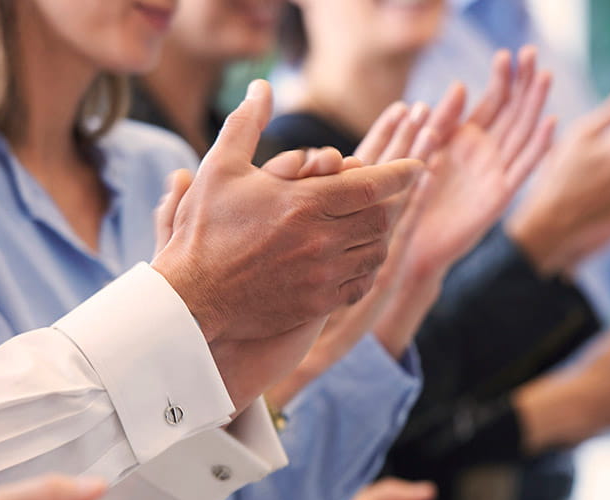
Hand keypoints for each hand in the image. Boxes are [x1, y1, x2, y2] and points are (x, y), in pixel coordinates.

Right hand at [154, 147, 393, 409]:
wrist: (191, 296)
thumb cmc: (203, 228)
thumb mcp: (220, 167)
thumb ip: (247, 123)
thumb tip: (261, 86)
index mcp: (305, 201)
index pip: (372, 183)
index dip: (401, 174)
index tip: (419, 167)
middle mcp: (322, 238)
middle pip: (381, 217)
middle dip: (389, 204)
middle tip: (387, 198)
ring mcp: (323, 274)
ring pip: (377, 252)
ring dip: (380, 237)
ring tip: (374, 228)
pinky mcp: (318, 303)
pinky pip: (361, 284)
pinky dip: (366, 270)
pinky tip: (358, 260)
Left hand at [403, 46, 555, 279]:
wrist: (409, 243)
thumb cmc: (410, 199)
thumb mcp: (422, 151)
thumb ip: (439, 123)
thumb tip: (455, 88)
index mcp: (466, 140)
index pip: (493, 102)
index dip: (502, 78)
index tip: (507, 53)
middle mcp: (486, 154)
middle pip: (513, 112)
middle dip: (523, 83)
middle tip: (531, 53)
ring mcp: (495, 174)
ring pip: (522, 134)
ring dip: (535, 106)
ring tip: (544, 77)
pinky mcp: (499, 197)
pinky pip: (522, 169)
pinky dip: (538, 147)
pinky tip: (550, 123)